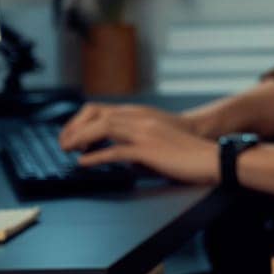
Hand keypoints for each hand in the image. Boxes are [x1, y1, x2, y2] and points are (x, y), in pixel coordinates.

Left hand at [58, 102, 217, 184]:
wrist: (210, 158)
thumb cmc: (187, 153)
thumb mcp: (157, 141)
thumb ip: (136, 144)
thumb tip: (118, 157)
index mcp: (142, 116)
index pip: (103, 110)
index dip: (82, 120)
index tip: (71, 134)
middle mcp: (141, 120)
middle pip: (98, 116)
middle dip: (76, 128)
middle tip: (63, 143)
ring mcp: (145, 133)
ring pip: (104, 128)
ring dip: (81, 139)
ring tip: (68, 150)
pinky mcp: (149, 150)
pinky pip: (116, 151)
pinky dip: (96, 157)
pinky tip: (84, 163)